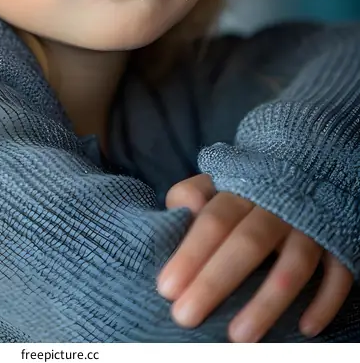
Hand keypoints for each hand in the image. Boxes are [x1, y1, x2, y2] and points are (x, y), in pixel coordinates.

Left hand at [157, 174, 353, 342]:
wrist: (305, 166)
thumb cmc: (248, 190)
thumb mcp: (217, 182)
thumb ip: (192, 194)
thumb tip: (181, 212)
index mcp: (243, 189)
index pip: (214, 220)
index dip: (190, 254)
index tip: (166, 289)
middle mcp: (278, 206)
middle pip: (247, 243)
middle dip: (215, 281)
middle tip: (185, 317)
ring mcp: (311, 225)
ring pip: (294, 264)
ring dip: (267, 302)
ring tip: (237, 337)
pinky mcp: (339, 243)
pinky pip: (339, 275)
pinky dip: (324, 302)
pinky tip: (306, 329)